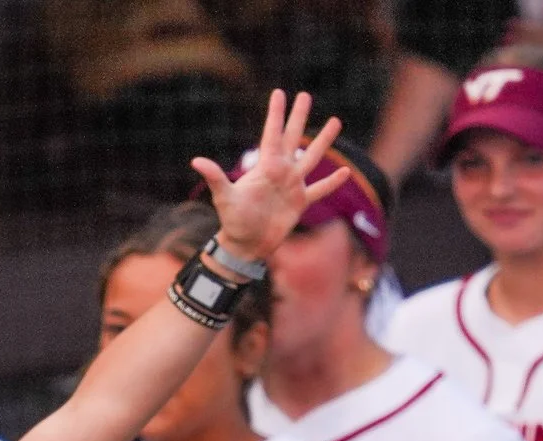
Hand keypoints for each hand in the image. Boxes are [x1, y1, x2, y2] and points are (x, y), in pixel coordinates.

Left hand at [193, 90, 346, 266]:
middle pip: (294, 138)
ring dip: (323, 140)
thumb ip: (215, 178)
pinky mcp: (300, 203)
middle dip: (299, 117)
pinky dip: (332, 182)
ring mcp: (292, 186)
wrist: (245, 245)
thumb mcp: (224, 197)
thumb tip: (196, 161)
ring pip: (312, 157)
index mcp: (265, 166)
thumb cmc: (232, 220)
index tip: (279, 93)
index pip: (272, 134)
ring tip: (335, 121)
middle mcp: (280, 172)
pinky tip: (346, 172)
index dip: (276, 114)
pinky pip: (319, 190)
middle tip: (305, 95)